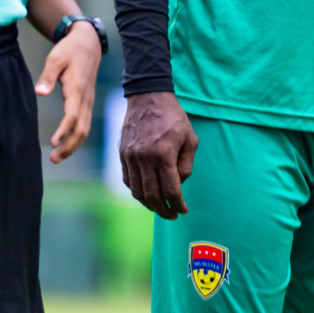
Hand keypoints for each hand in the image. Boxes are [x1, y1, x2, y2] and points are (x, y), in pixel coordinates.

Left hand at [35, 22, 102, 163]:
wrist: (88, 43)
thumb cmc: (69, 50)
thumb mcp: (55, 58)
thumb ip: (47, 76)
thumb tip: (39, 93)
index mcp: (77, 89)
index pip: (73, 116)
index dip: (63, 131)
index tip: (52, 143)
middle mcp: (86, 98)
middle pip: (82, 129)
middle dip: (70, 146)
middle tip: (53, 158)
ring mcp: (88, 101)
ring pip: (85, 128)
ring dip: (73, 144)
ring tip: (57, 156)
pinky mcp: (87, 101)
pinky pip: (85, 123)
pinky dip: (77, 136)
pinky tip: (66, 142)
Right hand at [120, 91, 198, 218]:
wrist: (148, 97)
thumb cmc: (174, 117)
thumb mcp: (190, 138)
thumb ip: (186, 164)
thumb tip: (179, 184)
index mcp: (163, 154)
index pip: (171, 189)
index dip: (178, 204)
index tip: (183, 211)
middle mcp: (144, 158)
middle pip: (151, 195)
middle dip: (163, 210)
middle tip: (172, 215)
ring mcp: (130, 157)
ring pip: (137, 191)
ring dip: (148, 204)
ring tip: (160, 208)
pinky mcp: (123, 154)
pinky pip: (128, 180)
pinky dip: (137, 191)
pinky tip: (147, 194)